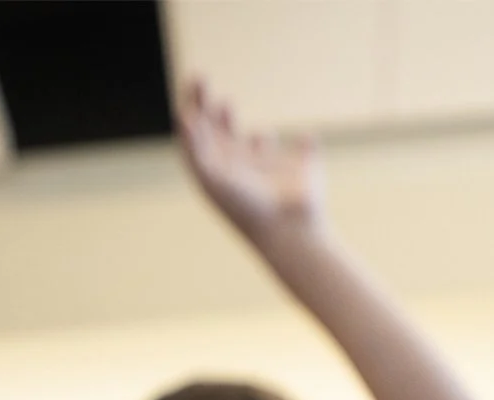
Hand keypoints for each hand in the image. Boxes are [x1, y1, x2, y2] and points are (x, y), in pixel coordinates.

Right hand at [177, 79, 322, 244]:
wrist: (296, 228)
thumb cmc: (301, 207)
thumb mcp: (303, 168)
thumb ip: (303, 152)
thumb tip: (308, 137)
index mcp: (245, 164)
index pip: (225, 135)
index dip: (222, 115)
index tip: (226, 98)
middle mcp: (229, 168)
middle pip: (208, 131)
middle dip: (202, 104)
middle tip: (200, 76)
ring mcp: (219, 175)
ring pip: (197, 137)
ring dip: (192, 110)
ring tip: (193, 85)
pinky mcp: (212, 183)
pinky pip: (194, 155)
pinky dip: (189, 136)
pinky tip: (185, 116)